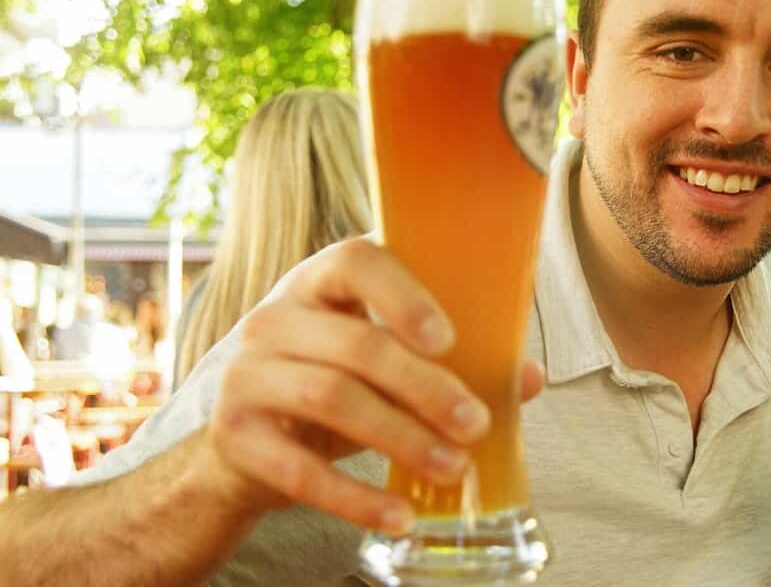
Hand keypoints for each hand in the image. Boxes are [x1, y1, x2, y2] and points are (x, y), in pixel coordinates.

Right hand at [196, 238, 545, 534]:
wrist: (238, 443)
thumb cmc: (328, 384)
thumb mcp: (380, 362)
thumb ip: (450, 362)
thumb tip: (530, 377)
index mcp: (318, 284)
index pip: (355, 261)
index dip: (403, 296)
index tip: (449, 340)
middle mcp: (274, 318)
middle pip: (357, 345)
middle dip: (426, 387)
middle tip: (476, 423)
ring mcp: (246, 375)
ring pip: (332, 400)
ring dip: (402, 438)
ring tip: (454, 466)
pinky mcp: (233, 435)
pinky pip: (299, 470)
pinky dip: (356, 497)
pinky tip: (400, 515)